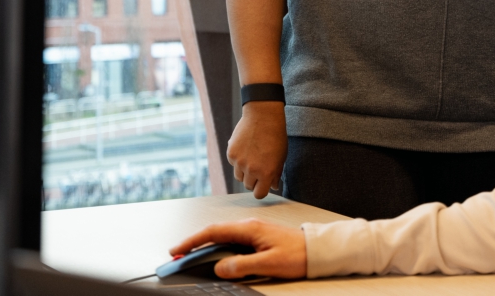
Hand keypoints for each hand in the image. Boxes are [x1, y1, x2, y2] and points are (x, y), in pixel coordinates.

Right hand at [170, 219, 307, 279]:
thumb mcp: (269, 264)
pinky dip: (219, 248)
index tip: (177, 249)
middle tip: (178, 255)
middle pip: (214, 233)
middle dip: (194, 243)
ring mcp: (253, 231)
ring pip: (223, 237)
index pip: (213, 232)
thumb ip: (242, 265)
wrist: (318, 250)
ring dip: (206, 246)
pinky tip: (216, 257)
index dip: (192, 241)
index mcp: (249, 228)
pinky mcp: (258, 238)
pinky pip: (232, 242)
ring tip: (192, 256)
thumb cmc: (298, 254)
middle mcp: (249, 226)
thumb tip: (220, 268)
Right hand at [226, 101, 287, 198]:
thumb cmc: (276, 136)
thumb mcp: (281, 157)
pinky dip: (238, 159)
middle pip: (248, 186)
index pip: (259, 194)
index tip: (263, 185)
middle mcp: (252, 170)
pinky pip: (233, 164)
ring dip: (245, 171)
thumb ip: (276, 173)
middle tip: (259, 167)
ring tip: (253, 156)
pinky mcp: (231, 153)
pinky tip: (246, 147)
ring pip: (239, 176)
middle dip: (254, 180)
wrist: (263, 116)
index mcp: (267, 173)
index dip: (261, 190)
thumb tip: (273, 186)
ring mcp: (240, 162)